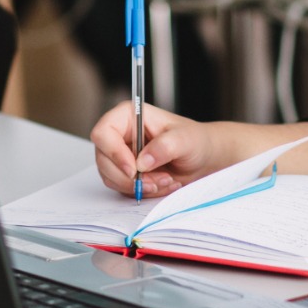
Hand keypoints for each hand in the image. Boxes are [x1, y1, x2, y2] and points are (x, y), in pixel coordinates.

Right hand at [90, 102, 232, 198]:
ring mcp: (120, 155)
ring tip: (165, 180)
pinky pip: (122, 188)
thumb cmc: (196, 141)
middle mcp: (121, 135)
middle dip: (129, 177)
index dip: (113, 153)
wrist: (204, 159)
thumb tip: (142, 161)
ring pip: (111, 177)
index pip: (103, 132)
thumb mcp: (186, 140)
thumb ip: (165, 146)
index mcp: (129, 116)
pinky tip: (161, 184)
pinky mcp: (125, 173)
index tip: (133, 169)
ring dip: (138, 186)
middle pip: (103, 159)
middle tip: (156, 181)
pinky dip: (141, 191)